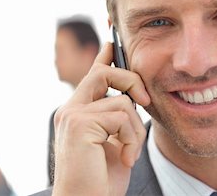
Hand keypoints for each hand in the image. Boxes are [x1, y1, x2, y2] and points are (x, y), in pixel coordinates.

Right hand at [52, 42, 150, 195]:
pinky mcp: (78, 124)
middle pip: (104, 72)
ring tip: (129, 153)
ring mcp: (71, 115)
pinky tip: (125, 159)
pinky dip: (131, 140)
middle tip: (146, 101)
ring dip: (135, 130)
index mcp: (78, 112)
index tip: (112, 36)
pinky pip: (122, 117)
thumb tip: (132, 97)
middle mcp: (70, 110)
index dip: (105, 54)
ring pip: (121, 101)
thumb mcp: (114, 143)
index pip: (93, 74)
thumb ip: (116, 118)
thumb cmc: (101, 180)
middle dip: (131, 81)